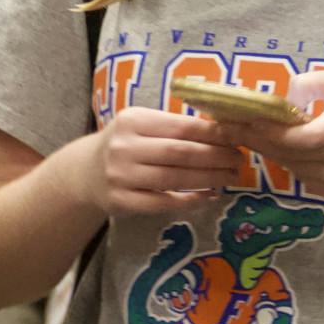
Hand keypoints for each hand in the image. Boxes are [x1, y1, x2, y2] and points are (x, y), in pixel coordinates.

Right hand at [86, 106, 240, 215]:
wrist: (85, 172)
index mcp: (132, 120)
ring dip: (208, 179)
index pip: (180, 126)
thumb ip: (173, 126)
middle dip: (215, 157)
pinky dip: (190, 200)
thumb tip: (223, 130)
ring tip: (230, 177)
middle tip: (238, 160)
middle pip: (180, 153)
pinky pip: (163, 202)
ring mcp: (121, 176)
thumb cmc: (124, 144)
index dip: (212, 133)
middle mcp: (124, 147)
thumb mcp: (141, 125)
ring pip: (174, 179)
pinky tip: (209, 196)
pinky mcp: (121, 201)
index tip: (236, 138)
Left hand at [233, 71, 323, 204]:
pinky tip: (271, 148)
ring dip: (265, 150)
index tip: (240, 118)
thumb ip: (317, 81)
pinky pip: (301, 176)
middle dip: (254, 138)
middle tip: (225, 126)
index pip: (299, 136)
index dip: (267, 130)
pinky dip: (285, 161)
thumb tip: (285, 94)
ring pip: (291, 165)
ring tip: (240, 134)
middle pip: (288, 152)